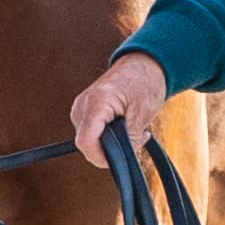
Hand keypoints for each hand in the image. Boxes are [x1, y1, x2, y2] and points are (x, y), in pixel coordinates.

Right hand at [68, 52, 168, 167]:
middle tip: (137, 138)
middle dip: (111, 151)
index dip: (102, 157)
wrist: (142, 65)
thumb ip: (130, 138)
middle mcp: (82, 106)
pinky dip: (108, 137)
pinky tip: (123, 129)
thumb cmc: (144, 82)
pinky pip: (92, 135)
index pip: (85, 142)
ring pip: (90, 143)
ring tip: (132, 129)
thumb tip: (124, 159)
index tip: (122, 158)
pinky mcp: (84, 113)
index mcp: (96, 103)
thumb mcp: (142, 113)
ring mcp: (81, 110)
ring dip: (111, 144)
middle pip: (87, 145)